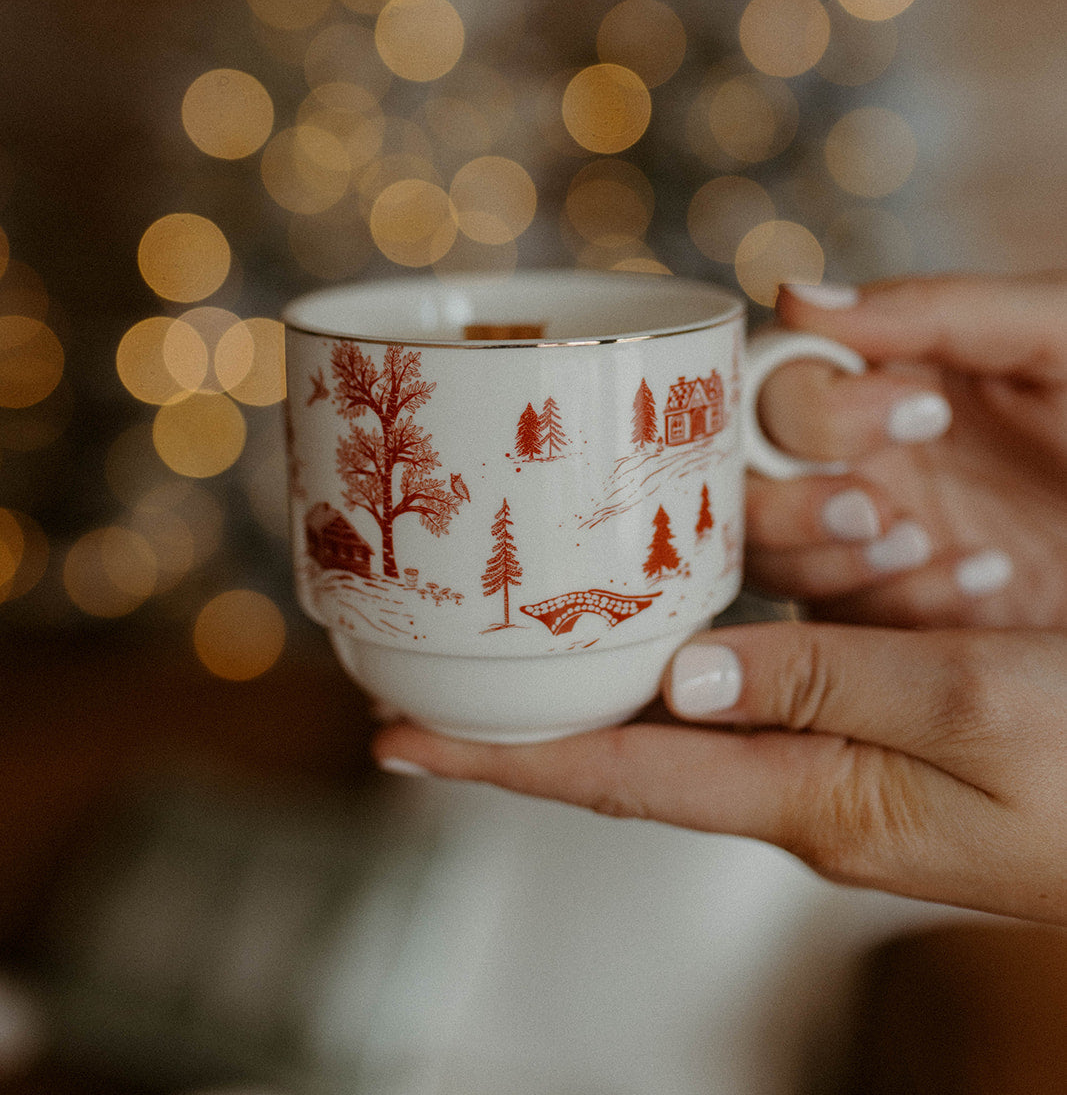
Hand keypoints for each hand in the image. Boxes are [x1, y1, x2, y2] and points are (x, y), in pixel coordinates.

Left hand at [374, 621, 1066, 922]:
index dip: (502, 760)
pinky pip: (772, 685)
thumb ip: (822, 684)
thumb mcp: (971, 709)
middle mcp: (805, 788)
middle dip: (534, 714)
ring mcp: (840, 768)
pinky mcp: (882, 738)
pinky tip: (699, 598)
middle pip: (636, 749)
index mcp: (812, 796)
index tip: (393, 738)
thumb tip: (682, 676)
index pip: (619, 782)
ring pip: (699, 709)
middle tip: (444, 654)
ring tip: (539, 614)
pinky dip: (720, 644)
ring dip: (622, 667)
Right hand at [747, 272, 1066, 626]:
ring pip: (769, 562)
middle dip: (793, 502)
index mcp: (885, 377)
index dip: (817, 406)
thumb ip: (932, 308)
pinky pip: (845, 629)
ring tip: (921, 543)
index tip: (919, 411)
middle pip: (742, 484)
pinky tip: (986, 584)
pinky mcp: (908, 620)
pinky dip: (900, 608)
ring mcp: (878, 541)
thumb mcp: (1054, 334)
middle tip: (880, 509)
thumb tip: (792, 297)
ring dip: (830, 558)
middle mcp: (862, 458)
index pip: (778, 389)